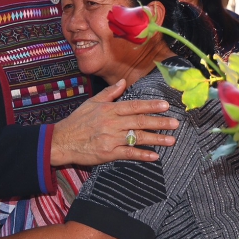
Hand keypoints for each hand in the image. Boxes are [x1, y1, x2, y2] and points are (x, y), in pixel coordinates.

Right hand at [50, 79, 177, 165]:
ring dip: (156, 139)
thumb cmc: (77, 121)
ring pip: (137, 137)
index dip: (150, 106)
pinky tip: (154, 156)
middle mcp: (112, 123)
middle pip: (140, 121)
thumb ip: (109, 93)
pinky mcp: (108, 153)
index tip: (165, 105)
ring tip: (171, 140)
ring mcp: (111, 138)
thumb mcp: (91, 102)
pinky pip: (129, 153)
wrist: (62, 140)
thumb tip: (123, 82)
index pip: (134, 106)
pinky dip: (142, 155)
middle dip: (159, 122)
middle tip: (175, 123)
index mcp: (109, 109)